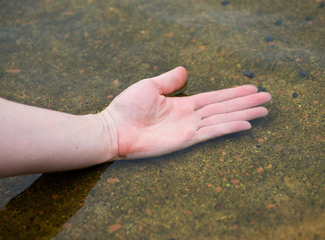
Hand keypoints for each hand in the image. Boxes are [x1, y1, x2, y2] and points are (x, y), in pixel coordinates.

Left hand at [101, 67, 270, 158]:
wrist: (115, 129)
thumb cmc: (127, 108)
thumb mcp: (150, 86)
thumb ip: (169, 80)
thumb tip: (185, 71)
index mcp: (183, 104)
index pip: (214, 97)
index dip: (233, 93)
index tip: (251, 88)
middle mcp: (190, 116)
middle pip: (224, 107)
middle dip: (246, 102)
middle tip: (267, 98)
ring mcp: (190, 129)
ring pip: (223, 118)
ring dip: (244, 113)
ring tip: (264, 109)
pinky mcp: (186, 140)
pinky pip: (212, 132)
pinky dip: (230, 127)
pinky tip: (246, 124)